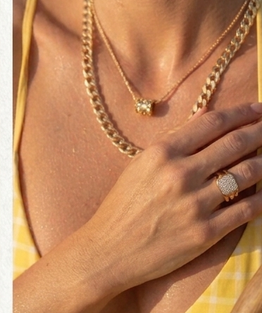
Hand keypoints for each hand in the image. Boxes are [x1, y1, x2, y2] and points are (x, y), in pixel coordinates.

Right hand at [88, 103, 261, 295]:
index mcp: (163, 152)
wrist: (110, 249)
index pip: (212, 122)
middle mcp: (180, 174)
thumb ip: (176, 141)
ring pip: (244, 175)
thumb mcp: (142, 164)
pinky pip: (244, 210)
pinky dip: (261, 198)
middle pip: (233, 144)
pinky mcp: (205, 233)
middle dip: (258, 132)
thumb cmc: (124, 204)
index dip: (240, 113)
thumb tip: (207, 116)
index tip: (257, 108)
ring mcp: (195, 204)